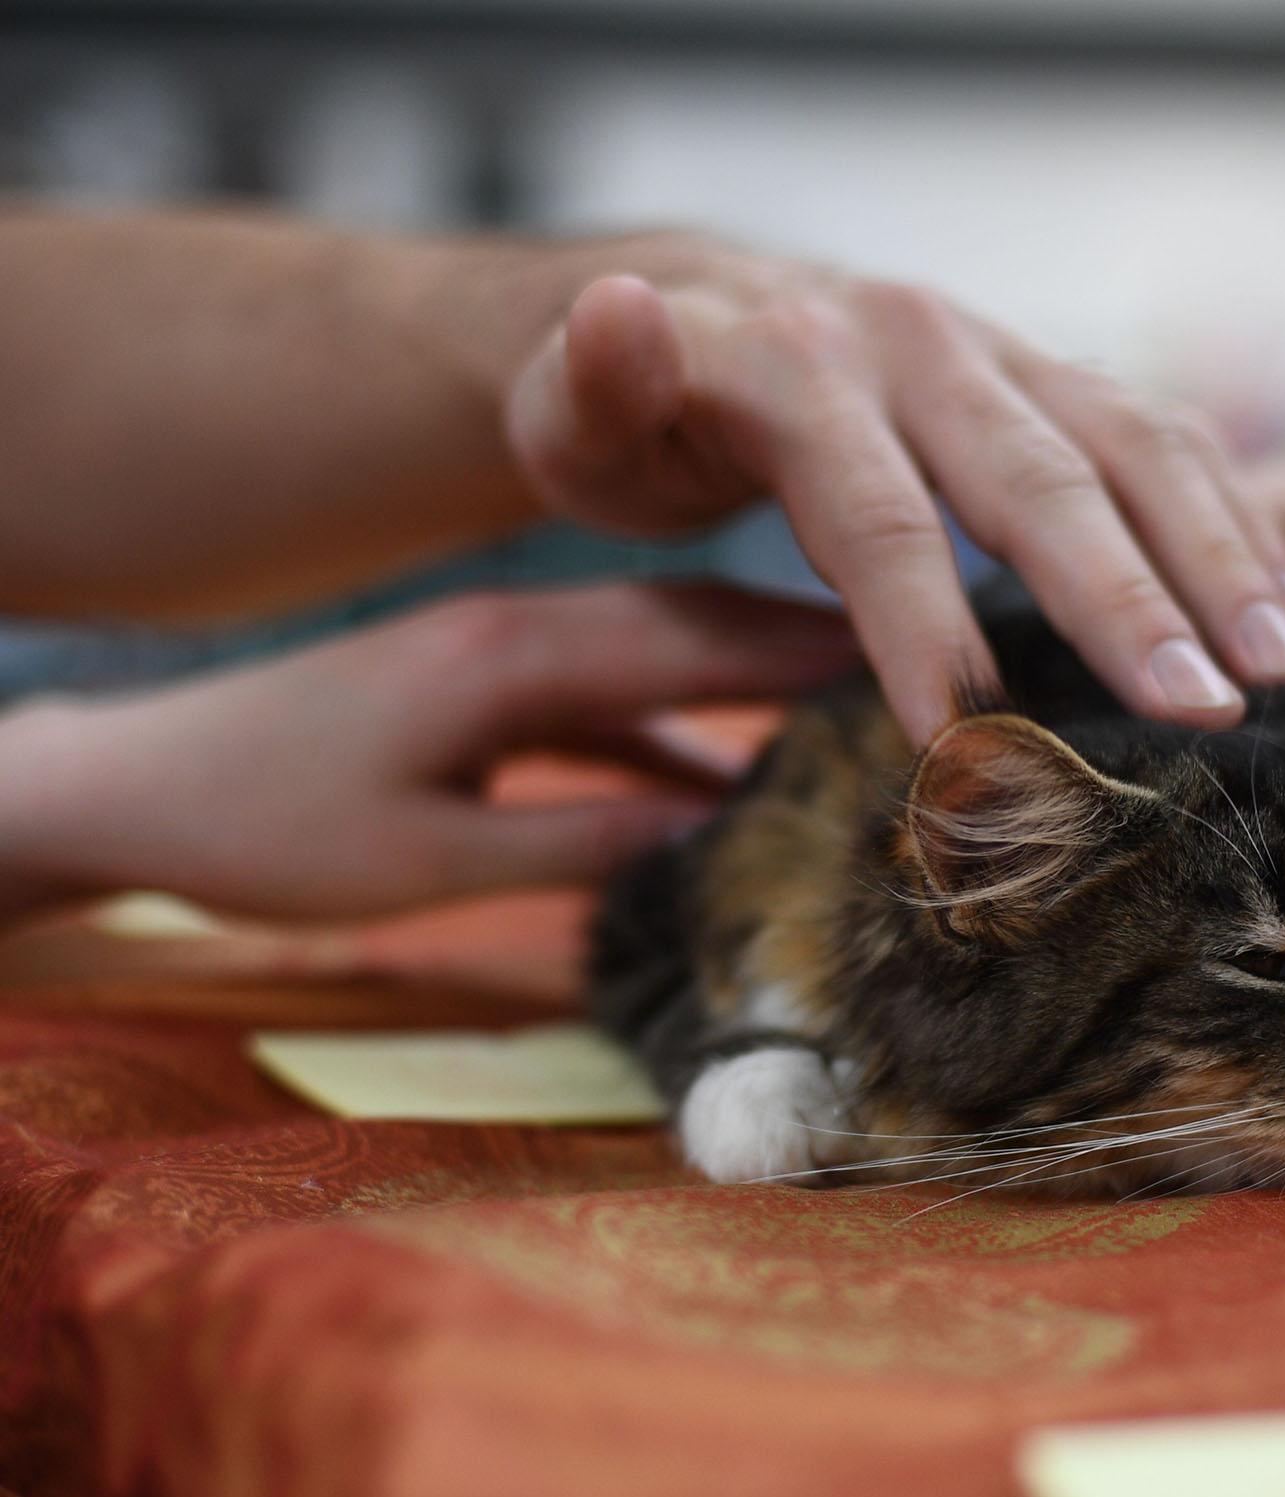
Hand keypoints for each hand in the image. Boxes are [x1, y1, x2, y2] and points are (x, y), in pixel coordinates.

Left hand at [0, 585, 854, 921]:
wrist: (132, 784)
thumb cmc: (259, 832)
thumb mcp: (419, 859)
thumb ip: (568, 840)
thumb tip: (713, 833)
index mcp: (511, 655)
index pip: (695, 640)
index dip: (813, 649)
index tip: (921, 654)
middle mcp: (524, 631)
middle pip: (700, 628)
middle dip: (815, 646)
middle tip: (930, 667)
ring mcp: (507, 654)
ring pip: (666, 661)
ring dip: (758, 686)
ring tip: (863, 721)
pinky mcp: (488, 690)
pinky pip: (615, 705)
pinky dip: (684, 735)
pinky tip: (741, 783)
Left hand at [502, 249, 1284, 742]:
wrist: (720, 314)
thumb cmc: (639, 412)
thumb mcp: (576, 405)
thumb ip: (595, 385)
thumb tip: (617, 316)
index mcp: (802, 363)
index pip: (877, 509)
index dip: (924, 624)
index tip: (969, 740)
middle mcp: (923, 345)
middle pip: (1042, 476)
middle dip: (1128, 600)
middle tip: (1206, 713)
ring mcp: (1007, 357)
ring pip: (1138, 445)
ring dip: (1223, 559)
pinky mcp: (1058, 385)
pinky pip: (1171, 443)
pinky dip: (1239, 526)